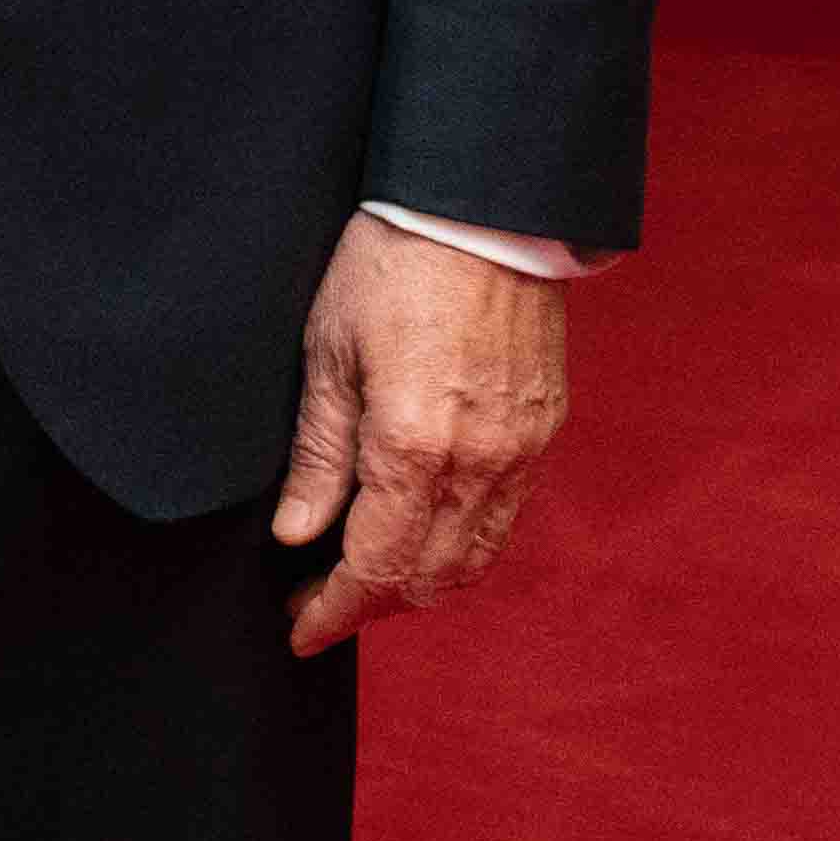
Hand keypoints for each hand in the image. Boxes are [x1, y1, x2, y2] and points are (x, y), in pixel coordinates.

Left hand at [272, 216, 564, 655]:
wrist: (482, 209)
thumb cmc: (392, 265)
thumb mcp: (328, 353)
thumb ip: (317, 454)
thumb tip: (296, 535)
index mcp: (414, 446)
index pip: (375, 568)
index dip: (334, 611)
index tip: (300, 631)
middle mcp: (478, 462)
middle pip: (428, 579)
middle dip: (372, 604)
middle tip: (319, 599)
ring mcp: (520, 451)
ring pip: (474, 559)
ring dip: (421, 582)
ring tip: (366, 573)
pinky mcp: (543, 431)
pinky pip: (506, 518)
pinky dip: (464, 545)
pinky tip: (424, 530)